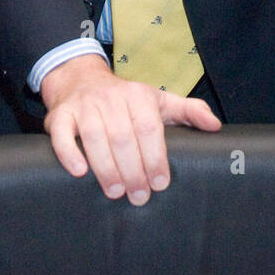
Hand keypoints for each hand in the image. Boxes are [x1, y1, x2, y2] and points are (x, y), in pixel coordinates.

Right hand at [41, 55, 220, 204]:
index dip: (155, 157)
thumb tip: (215, 126)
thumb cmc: (124, 98)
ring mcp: (83, 106)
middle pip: (123, 137)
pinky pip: (62, 134)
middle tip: (139, 196)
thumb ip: (188, 111)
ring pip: (95, 137)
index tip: (160, 183)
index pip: (149, 128)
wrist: (79, 79)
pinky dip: (69, 153)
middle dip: (133, 171)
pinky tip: (79, 172)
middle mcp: (110, 98)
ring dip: (106, 168)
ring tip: (116, 191)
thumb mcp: (157, 100)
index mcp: (137, 96)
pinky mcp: (60, 115)